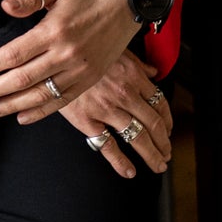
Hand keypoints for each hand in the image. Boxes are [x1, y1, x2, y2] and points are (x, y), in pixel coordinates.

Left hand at [0, 0, 138, 123]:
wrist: (129, 1)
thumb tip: (5, 6)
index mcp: (55, 30)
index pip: (15, 54)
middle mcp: (66, 54)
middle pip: (23, 78)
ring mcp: (80, 70)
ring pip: (41, 94)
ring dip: (14, 104)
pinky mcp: (90, 79)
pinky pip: (63, 100)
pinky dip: (42, 111)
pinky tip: (22, 116)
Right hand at [60, 51, 173, 177]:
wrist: (52, 57)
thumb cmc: (84, 52)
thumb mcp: (115, 50)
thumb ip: (137, 63)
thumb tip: (153, 72)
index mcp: (132, 75)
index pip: (159, 103)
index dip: (168, 121)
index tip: (168, 131)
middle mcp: (124, 93)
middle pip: (153, 124)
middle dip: (163, 143)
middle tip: (166, 154)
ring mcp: (107, 109)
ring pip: (138, 137)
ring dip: (152, 154)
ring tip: (157, 164)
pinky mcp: (87, 121)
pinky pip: (108, 145)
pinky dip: (121, 162)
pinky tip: (129, 171)